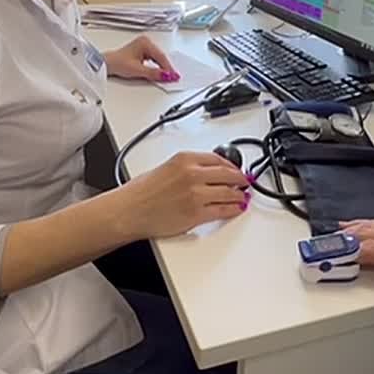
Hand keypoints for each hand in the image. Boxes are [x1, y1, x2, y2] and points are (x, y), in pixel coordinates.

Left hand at [105, 36, 178, 81]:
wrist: (107, 64)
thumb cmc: (117, 63)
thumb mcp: (138, 70)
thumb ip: (153, 73)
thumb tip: (166, 75)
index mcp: (145, 42)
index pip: (161, 57)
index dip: (168, 68)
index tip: (173, 76)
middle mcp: (145, 42)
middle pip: (160, 56)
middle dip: (166, 68)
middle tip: (174, 77)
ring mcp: (144, 45)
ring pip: (158, 58)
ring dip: (162, 67)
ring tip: (168, 76)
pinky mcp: (142, 51)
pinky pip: (154, 58)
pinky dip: (157, 65)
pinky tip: (160, 71)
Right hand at [117, 152, 249, 238]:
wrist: (129, 211)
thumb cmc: (141, 192)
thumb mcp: (166, 167)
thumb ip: (187, 167)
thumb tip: (206, 172)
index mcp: (185, 159)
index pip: (218, 159)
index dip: (232, 166)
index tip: (236, 169)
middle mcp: (193, 174)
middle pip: (228, 174)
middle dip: (240, 179)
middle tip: (245, 182)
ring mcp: (196, 194)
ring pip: (229, 193)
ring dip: (240, 195)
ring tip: (243, 196)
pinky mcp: (197, 213)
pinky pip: (223, 210)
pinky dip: (234, 209)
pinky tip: (236, 208)